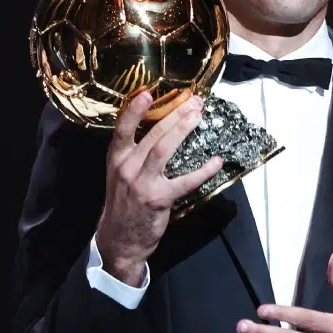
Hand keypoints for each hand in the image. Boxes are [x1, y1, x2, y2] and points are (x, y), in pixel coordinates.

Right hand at [95, 91, 222, 286]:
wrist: (119, 240)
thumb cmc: (124, 203)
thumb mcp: (120, 174)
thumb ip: (135, 153)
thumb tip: (164, 127)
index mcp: (117, 158)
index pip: (122, 128)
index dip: (134, 109)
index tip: (149, 91)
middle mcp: (127, 167)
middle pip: (152, 133)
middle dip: (175, 114)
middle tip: (194, 102)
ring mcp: (142, 183)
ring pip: (164, 149)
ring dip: (183, 130)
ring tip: (199, 117)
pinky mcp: (159, 199)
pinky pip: (185, 181)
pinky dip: (203, 171)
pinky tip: (215, 162)